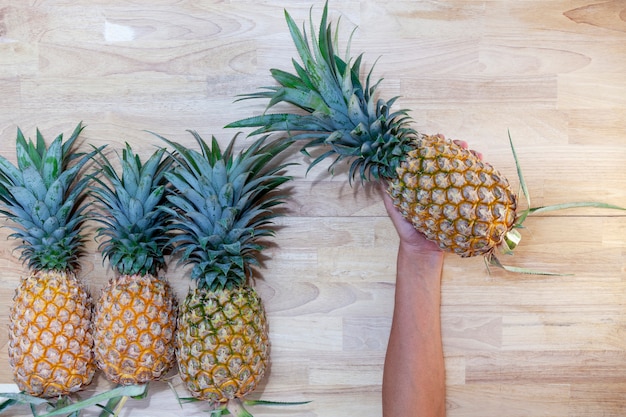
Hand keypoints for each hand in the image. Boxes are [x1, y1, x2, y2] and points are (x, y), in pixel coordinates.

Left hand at [381, 138, 480, 252]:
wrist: (422, 249)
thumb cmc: (406, 226)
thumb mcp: (394, 204)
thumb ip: (389, 188)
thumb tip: (382, 169)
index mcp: (423, 178)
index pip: (430, 155)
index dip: (434, 145)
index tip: (439, 139)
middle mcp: (439, 181)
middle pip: (450, 158)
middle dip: (457, 147)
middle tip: (461, 145)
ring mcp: (453, 191)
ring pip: (464, 168)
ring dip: (471, 157)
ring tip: (475, 154)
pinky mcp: (464, 202)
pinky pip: (474, 186)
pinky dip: (481, 175)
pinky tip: (484, 168)